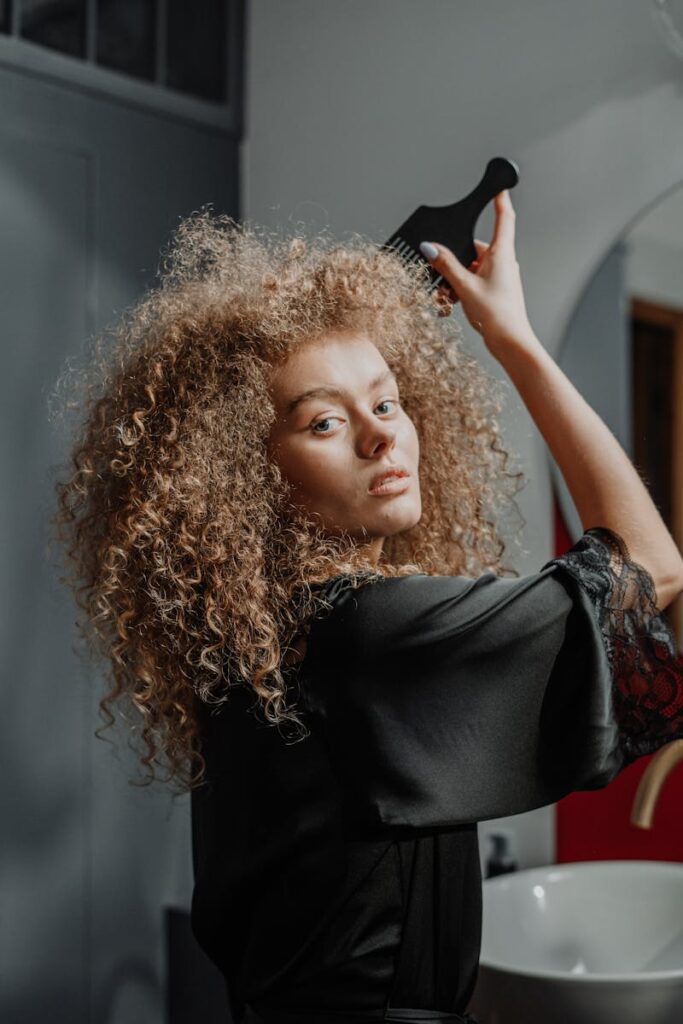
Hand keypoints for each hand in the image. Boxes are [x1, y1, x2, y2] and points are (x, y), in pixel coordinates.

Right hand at [423, 190, 534, 350]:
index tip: (498, 187)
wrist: (510, 342)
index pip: (503, 218)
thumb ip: (446, 264)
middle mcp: (503, 262)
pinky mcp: (496, 290)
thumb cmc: (496, 314)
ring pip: (472, 268)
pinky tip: (452, 303)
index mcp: (501, 253)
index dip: (500, 200)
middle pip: (475, 249)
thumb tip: (430, 247)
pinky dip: (462, 290)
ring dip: (455, 280)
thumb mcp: (464, 286)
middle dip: (455, 262)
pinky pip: (474, 282)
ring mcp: (501, 277)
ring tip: (447, 297)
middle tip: (442, 276)